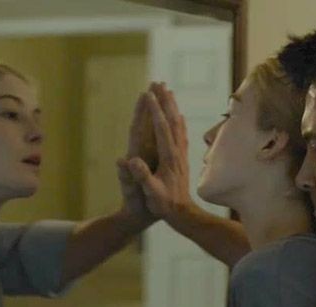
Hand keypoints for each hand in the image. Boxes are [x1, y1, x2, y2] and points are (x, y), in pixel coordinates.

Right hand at [120, 82, 196, 224]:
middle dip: (165, 101)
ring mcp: (181, 154)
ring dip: (172, 107)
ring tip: (167, 92)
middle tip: (158, 83)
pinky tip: (178, 116)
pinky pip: (181, 134)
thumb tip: (132, 161)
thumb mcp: (152, 193)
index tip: (148, 94)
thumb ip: (143, 177)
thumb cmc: (164, 205)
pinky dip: (178, 121)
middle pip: (172, 120)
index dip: (154, 110)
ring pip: (178, 124)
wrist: (183, 214)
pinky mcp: (182, 158)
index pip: (161, 128)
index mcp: (168, 157)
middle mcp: (177, 151)